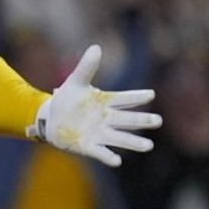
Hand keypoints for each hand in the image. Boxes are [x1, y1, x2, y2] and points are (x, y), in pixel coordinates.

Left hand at [27, 45, 161, 165]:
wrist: (50, 119)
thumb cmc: (67, 100)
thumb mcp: (75, 82)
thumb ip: (86, 67)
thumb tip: (96, 47)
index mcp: (106, 102)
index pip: (125, 99)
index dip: (136, 97)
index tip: (150, 94)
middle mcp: (107, 119)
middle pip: (128, 120)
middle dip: (142, 121)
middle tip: (157, 120)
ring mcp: (99, 134)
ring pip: (120, 139)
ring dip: (133, 142)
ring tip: (148, 146)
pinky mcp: (89, 146)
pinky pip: (101, 153)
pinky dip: (109, 157)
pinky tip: (117, 161)